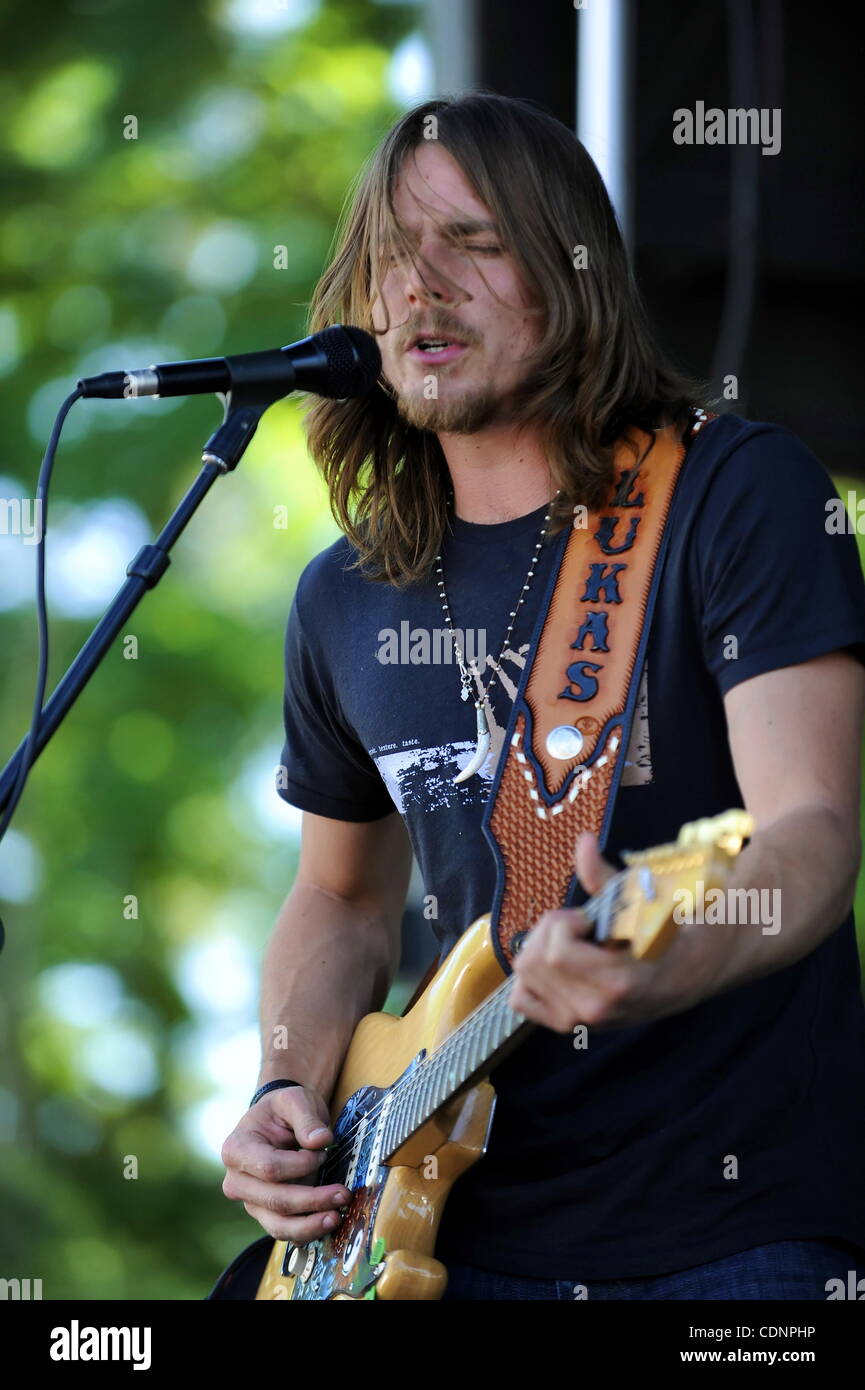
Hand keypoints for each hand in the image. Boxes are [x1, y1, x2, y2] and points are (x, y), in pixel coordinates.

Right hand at [221, 1084, 349, 1242]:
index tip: (322, 1153)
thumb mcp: (294, 1100)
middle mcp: (237, 1181)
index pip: (270, 1167)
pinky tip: (327, 1224)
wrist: (277, 1122)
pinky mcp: (265, 1215)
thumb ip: (306, 1118)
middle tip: (344, 1193)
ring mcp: (250, 1202)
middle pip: (275, 1201)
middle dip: (312, 1200)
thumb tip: (321, 1141)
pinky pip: (284, 1232)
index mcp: (236, 1149)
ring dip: (310, 1225)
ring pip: (278, 1226)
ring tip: (337, 1217)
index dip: (301, 1165)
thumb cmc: (283, 1110)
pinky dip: (306, 1232)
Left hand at [508, 831, 724, 1031]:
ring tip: (568, 943)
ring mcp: (579, 1021)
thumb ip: (603, 875)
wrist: (684, 976)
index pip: (557, 953)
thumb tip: (583, 841)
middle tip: (576, 926)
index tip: (586, 918)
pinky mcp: (568, 1023)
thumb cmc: (661, 935)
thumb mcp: (637, 902)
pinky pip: (522, 1000)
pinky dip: (528, 978)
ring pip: (524, 976)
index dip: (564, 925)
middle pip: (533, 961)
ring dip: (539, 949)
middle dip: (549, 931)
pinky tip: (553, 964)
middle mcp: (594, 1008)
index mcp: (616, 982)